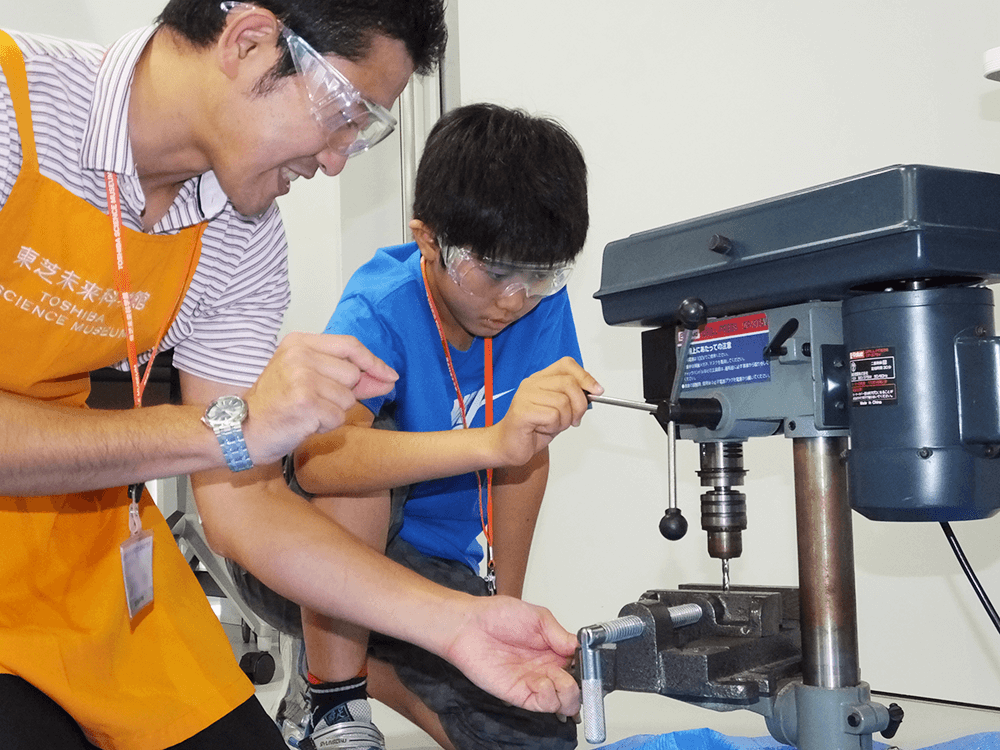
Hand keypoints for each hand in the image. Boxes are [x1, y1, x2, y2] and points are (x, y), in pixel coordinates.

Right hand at [241, 333, 396, 464]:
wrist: (240, 431)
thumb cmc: (274, 405)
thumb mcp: (305, 378)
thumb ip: (345, 375)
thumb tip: (388, 378)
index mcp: (298, 343)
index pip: (349, 345)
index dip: (373, 362)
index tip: (390, 376)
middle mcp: (300, 356)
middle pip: (352, 374)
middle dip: (343, 394)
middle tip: (313, 402)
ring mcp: (302, 378)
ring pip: (347, 399)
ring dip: (332, 412)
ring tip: (305, 412)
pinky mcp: (305, 403)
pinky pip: (337, 417)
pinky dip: (325, 426)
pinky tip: (303, 423)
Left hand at [443, 595, 580, 715]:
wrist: (468, 625)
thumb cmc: (497, 616)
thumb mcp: (538, 616)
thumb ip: (561, 634)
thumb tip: (581, 646)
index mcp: (553, 649)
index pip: (580, 666)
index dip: (589, 669)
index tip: (593, 666)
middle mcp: (546, 668)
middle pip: (576, 688)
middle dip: (584, 686)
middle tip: (581, 677)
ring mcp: (534, 682)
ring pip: (564, 701)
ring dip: (569, 694)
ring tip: (562, 680)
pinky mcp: (519, 693)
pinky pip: (543, 703)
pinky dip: (551, 698)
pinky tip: (545, 683)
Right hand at [491, 357, 602, 465]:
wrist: (508, 447)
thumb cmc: (533, 429)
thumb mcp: (559, 410)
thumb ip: (572, 397)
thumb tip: (594, 390)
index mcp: (540, 379)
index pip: (567, 364)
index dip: (585, 376)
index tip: (596, 391)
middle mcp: (531, 383)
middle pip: (569, 383)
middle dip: (579, 405)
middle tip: (575, 420)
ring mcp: (525, 396)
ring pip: (563, 402)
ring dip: (565, 420)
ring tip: (553, 426)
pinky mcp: (522, 411)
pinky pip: (552, 416)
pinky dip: (554, 427)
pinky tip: (542, 429)